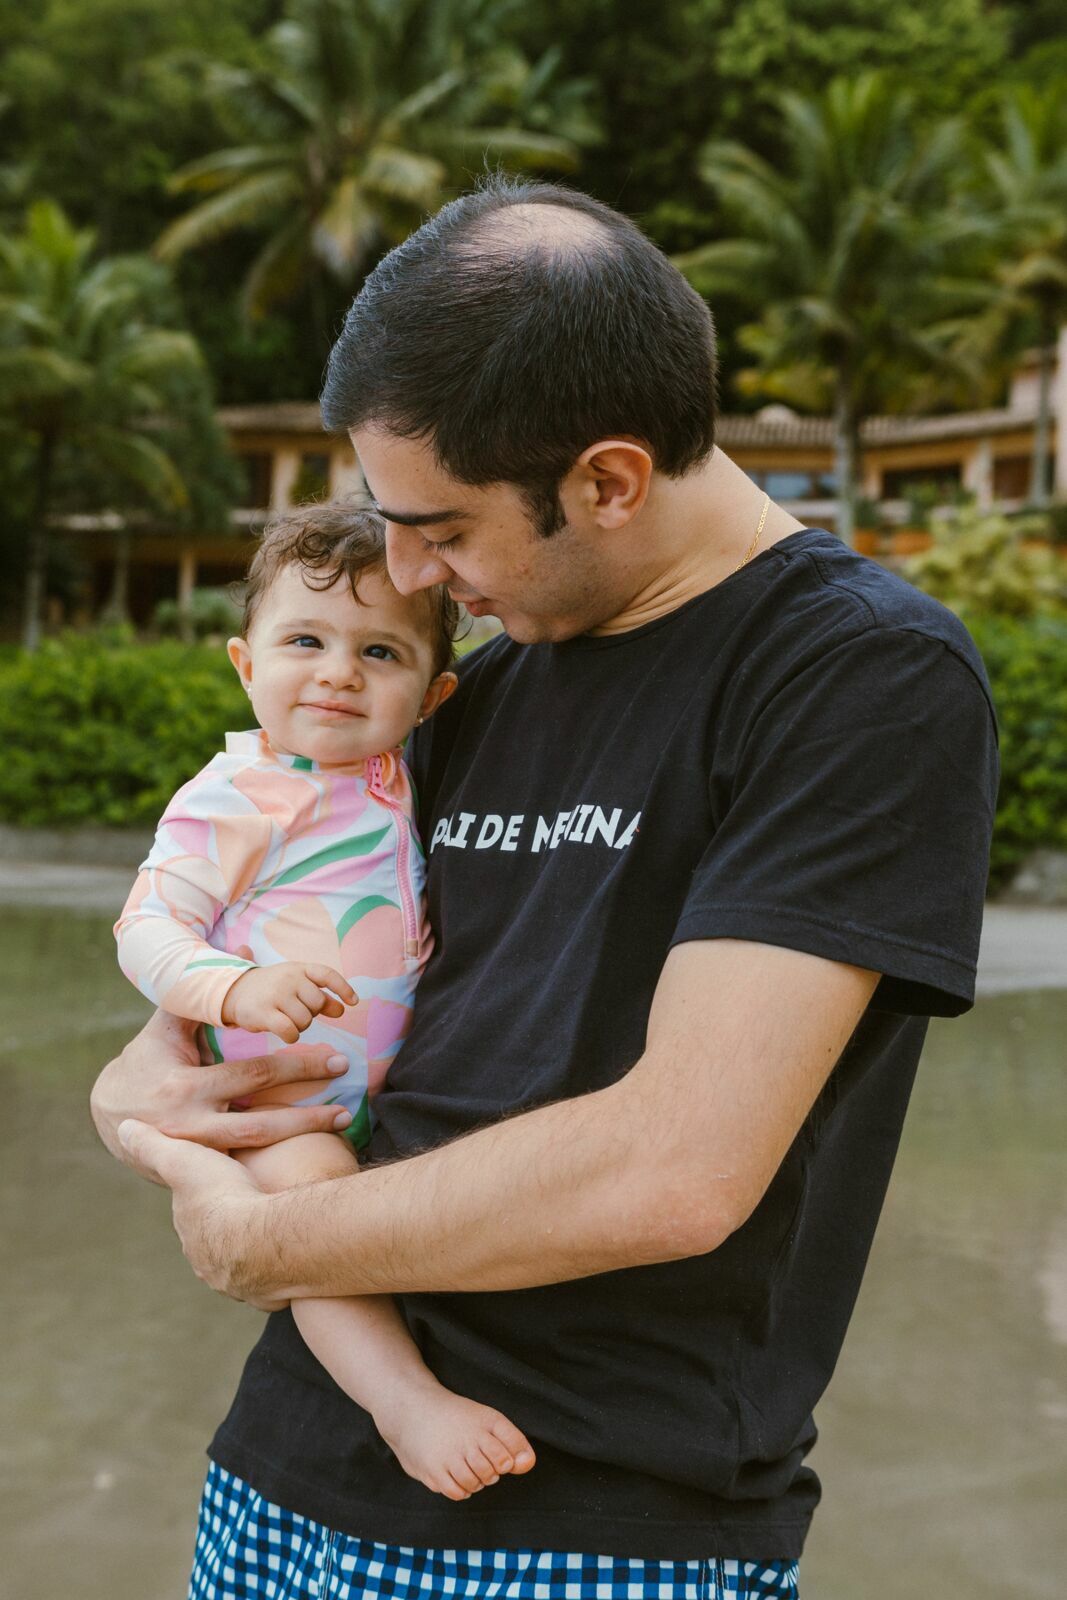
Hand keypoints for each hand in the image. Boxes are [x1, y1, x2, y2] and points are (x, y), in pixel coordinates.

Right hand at [89, 1008, 353, 1168]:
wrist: (109, 1115)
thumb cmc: (145, 1060)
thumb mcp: (167, 1026)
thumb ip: (207, 992)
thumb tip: (244, 943)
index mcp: (185, 1087)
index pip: (251, 1075)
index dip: (295, 1067)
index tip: (335, 1059)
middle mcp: (192, 1124)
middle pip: (259, 1122)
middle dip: (306, 1114)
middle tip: (346, 1103)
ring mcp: (198, 1152)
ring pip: (256, 1149)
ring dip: (299, 1138)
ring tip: (339, 1123)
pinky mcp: (203, 1167)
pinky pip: (246, 1162)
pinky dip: (279, 1155)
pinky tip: (313, 1150)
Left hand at [117, 1119, 287, 1309]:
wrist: (260, 1238)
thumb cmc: (222, 1194)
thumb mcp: (181, 1159)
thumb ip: (152, 1146)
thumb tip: (124, 1127)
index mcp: (191, 1233)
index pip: (195, 1215)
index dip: (208, 1197)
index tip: (224, 1183)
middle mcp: (208, 1264)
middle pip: (219, 1242)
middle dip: (232, 1228)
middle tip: (254, 1206)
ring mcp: (237, 1283)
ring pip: (246, 1265)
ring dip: (257, 1251)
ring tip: (276, 1230)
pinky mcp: (267, 1296)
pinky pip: (273, 1284)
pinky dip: (280, 1272)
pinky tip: (292, 1256)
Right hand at [220, 963, 356, 1041]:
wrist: (233, 992)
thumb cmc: (272, 991)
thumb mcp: (296, 987)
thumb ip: (319, 996)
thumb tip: (343, 1008)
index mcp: (299, 969)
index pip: (327, 975)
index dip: (343, 988)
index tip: (353, 1002)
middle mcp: (289, 978)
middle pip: (317, 1004)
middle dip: (311, 1014)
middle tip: (295, 1013)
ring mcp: (276, 994)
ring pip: (305, 1020)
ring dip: (299, 1027)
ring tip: (285, 1020)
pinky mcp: (264, 1012)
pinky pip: (290, 1031)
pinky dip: (292, 1037)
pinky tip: (285, 1034)